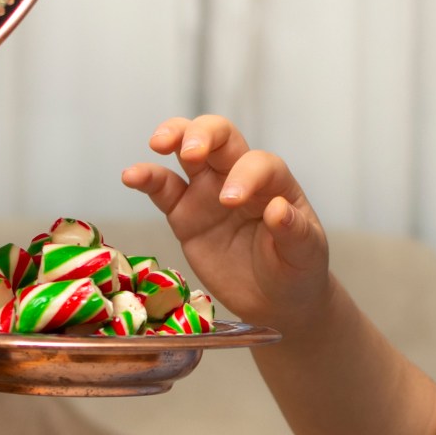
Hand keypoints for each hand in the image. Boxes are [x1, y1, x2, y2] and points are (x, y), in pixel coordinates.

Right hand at [121, 114, 331, 330]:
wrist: (275, 300)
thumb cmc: (296, 269)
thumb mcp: (305, 253)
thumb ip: (294, 231)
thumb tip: (278, 209)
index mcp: (272, 182)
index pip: (257, 163)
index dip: (244, 174)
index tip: (232, 201)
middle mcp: (238, 177)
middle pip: (219, 136)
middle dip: (203, 134)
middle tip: (191, 151)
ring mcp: (208, 193)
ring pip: (186, 151)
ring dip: (173, 137)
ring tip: (158, 143)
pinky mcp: (184, 214)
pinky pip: (163, 189)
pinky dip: (146, 178)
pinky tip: (130, 175)